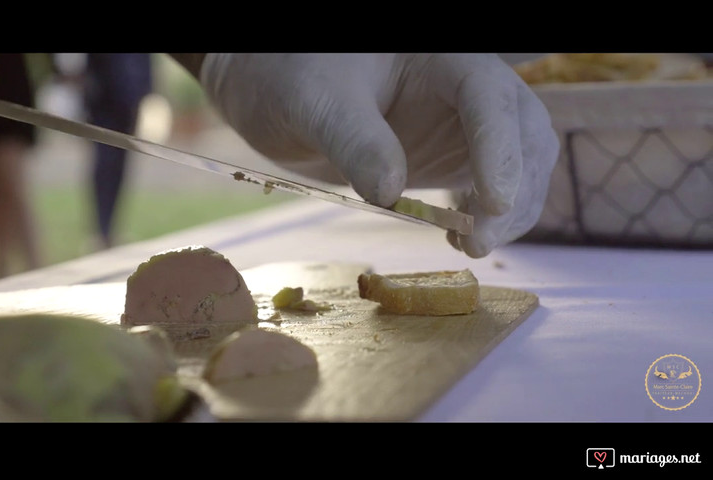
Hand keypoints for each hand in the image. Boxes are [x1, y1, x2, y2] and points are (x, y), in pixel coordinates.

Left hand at [199, 54, 558, 257]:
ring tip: (472, 245)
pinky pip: (490, 182)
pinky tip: (463, 239)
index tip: (494, 201)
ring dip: (509, 207)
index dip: (499, 147)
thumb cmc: (292, 78)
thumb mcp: (314, 102)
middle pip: (521, 127)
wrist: (276, 91)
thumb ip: (353, 140)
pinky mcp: (451, 152)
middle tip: (481, 238)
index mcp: (436, 55)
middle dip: (515, 185)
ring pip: (519, 158)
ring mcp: (460, 120)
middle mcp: (460, 84)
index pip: (487, 93)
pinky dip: (488, 215)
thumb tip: (390, 193)